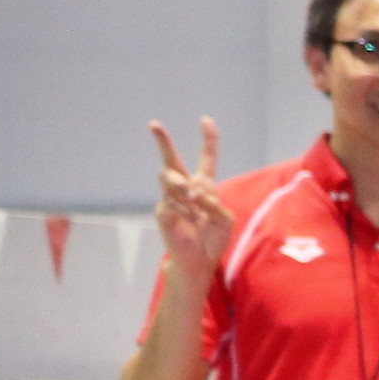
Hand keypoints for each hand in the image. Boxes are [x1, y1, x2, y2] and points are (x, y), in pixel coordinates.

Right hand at [147, 117, 232, 270]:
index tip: (206, 120)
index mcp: (205, 186)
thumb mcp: (224, 219)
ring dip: (183, 187)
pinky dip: (186, 211)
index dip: (208, 140)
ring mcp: (171, 198)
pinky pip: (173, 202)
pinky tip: (191, 221)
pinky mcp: (162, 210)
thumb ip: (213, 202)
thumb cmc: (213, 238)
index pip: (206, 159)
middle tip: (153, 123)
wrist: (199, 259)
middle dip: (163, 141)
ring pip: (170, 178)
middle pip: (172, 160)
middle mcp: (186, 188)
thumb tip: (193, 190)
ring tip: (194, 202)